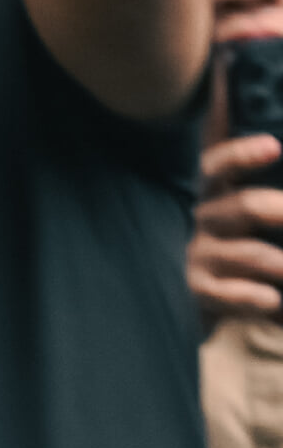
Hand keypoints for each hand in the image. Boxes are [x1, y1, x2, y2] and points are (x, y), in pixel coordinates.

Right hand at [196, 134, 282, 324]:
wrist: (175, 295)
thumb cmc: (215, 242)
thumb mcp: (224, 209)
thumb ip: (246, 196)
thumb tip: (276, 150)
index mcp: (206, 191)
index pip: (219, 165)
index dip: (243, 155)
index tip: (273, 147)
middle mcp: (199, 219)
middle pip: (243, 206)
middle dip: (276, 209)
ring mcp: (196, 255)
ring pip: (249, 254)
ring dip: (280, 263)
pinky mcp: (195, 291)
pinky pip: (228, 294)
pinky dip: (253, 298)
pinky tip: (272, 300)